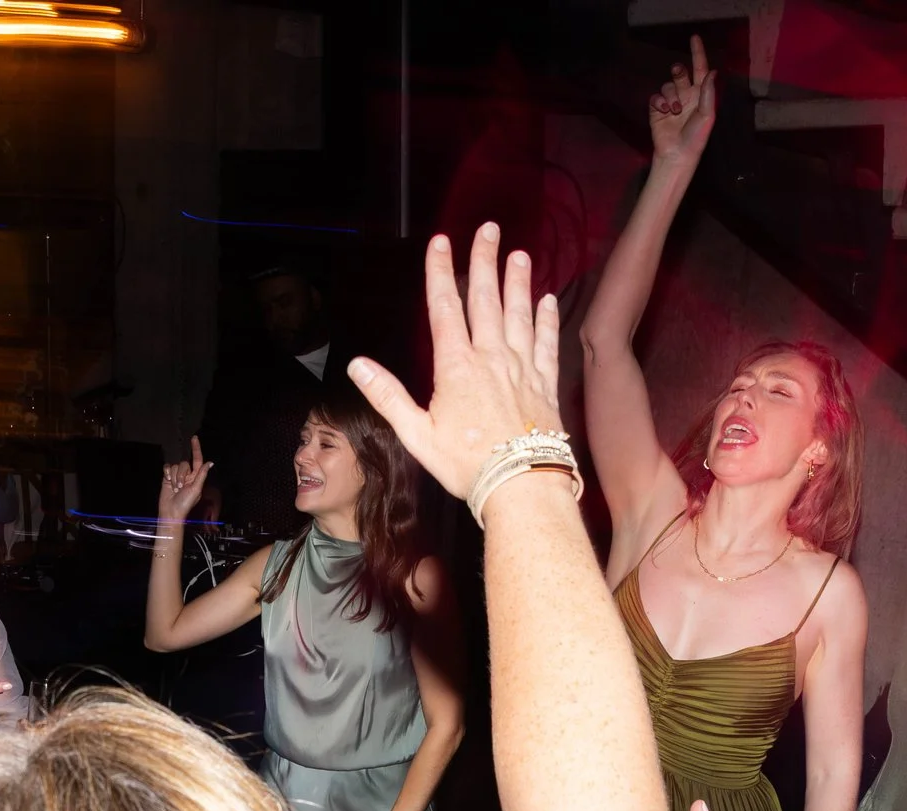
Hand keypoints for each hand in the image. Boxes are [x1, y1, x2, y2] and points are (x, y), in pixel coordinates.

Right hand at [158, 435, 212, 522]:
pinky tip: (168, 481)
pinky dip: (167, 473)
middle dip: (181, 474)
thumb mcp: (196, 489)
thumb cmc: (185, 504)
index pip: (197, 460)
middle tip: (180, 487)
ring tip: (175, 488)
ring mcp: (177, 476)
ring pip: (175, 466)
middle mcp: (187, 475)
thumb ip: (202, 475)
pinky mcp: (167, 477)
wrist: (171, 512)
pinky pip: (167, 467)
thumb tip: (210, 463)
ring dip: (174, 477)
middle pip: (184, 463)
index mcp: (196, 477)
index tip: (194, 438)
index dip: (196, 449)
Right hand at [349, 225, 562, 501]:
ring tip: (519, 254)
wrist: (521, 484)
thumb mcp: (417, 434)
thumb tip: (357, 366)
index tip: (441, 242)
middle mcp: (491, 358)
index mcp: (456, 366)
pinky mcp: (545, 383)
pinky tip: (548, 300)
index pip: (445, 307)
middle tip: (489, 230)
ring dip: (518, 282)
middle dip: (485, 261)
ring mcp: (521, 368)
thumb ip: (388, 396)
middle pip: (486, 299)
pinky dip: (547, 319)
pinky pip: (546, 342)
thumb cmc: (466, 465)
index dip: (441, 271)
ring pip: (519, 313)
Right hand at [648, 35, 715, 172]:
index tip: (694, 38)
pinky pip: (656, 96)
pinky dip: (659, 102)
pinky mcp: (657, 109)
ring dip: (671, 96)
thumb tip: (712, 71)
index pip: (700, 70)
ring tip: (674, 111)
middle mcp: (686, 96)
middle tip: (679, 72)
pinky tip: (664, 111)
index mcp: (701, 95)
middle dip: (679, 71)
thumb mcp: (707, 114)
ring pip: (668, 85)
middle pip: (681, 74)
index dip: (698, 54)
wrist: (677, 154)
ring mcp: (671, 102)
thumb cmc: (696, 137)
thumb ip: (708, 92)